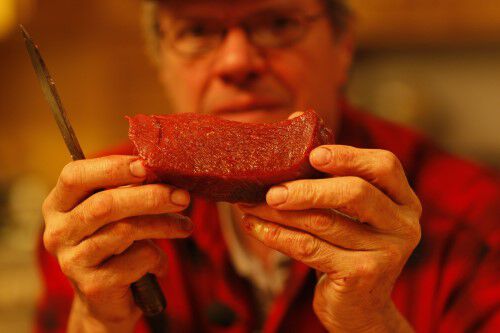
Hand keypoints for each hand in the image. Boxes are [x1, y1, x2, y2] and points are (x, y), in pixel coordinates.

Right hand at [42, 155, 191, 330]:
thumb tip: (161, 170)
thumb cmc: (116, 248)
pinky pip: (136, 260)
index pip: (75, 176)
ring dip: (163, 225)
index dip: (112, 168)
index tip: (146, 166)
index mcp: (58, 206)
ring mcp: (72, 261)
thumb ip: (128, 192)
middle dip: (150, 196)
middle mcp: (57, 232)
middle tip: (182, 196)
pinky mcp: (93, 286)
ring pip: (124, 231)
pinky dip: (157, 258)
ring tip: (185, 226)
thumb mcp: (117, 215)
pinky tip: (160, 265)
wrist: (107, 304)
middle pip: (104, 204)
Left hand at [238, 145, 420, 331]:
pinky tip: (256, 228)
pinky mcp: (364, 275)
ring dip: (280, 213)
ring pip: (324, 223)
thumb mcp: (345, 211)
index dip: (349, 155)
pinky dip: (277, 237)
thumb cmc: (347, 248)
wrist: (358, 308)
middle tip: (271, 190)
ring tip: (248, 205)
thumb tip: (293, 120)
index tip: (311, 154)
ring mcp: (387, 252)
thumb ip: (327, 171)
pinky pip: (310, 249)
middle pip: (356, 193)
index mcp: (403, 200)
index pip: (384, 166)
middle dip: (308, 188)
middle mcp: (403, 224)